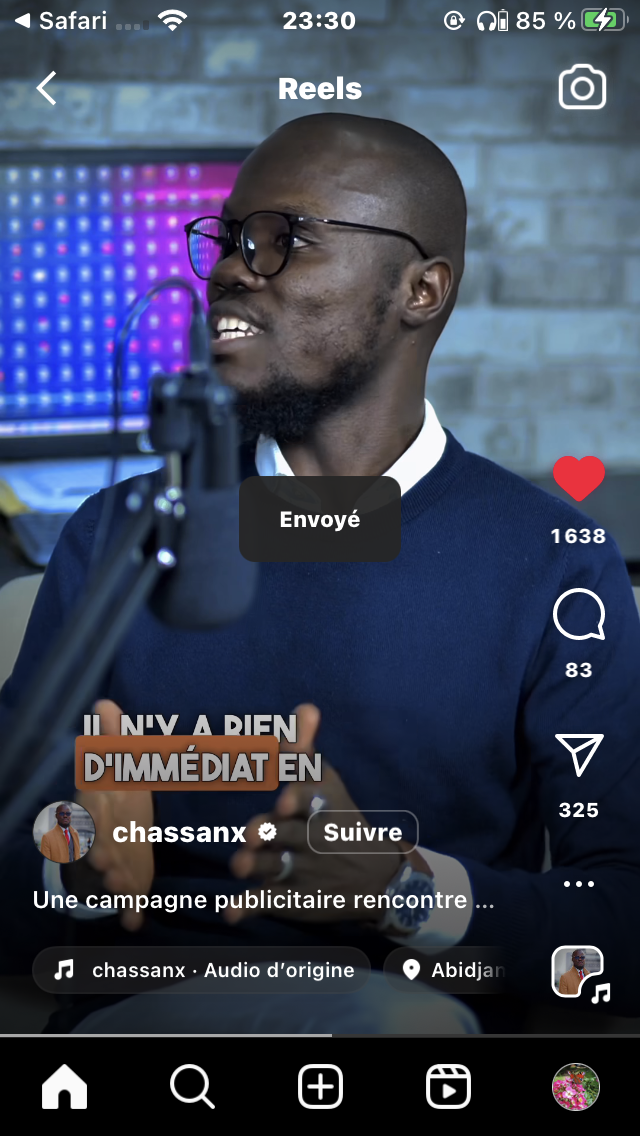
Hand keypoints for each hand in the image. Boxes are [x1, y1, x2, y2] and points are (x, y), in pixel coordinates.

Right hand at [76, 698, 153, 930]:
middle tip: (106, 858)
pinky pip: (129, 903)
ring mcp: (114, 865)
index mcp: (99, 809)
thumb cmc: (119, 801)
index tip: (97, 810)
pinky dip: (131, 913)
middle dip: (101, 851)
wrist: (115, 842)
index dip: (93, 812)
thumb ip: (114, 740)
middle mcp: (102, 838)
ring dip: (114, 883)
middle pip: (98, 845)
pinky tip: (136, 923)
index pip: (92, 809)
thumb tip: (104, 701)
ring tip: (122, 888)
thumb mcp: (119, 769)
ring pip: (110, 876)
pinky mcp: (130, 886)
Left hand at [226, 703, 402, 923]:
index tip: (284, 800)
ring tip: (239, 865)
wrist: (374, 876)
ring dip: (256, 865)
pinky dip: (248, 907)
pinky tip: (230, 912)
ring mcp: (300, 870)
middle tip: (251, 833)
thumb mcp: (327, 783)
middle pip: (287, 834)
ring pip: (274, 867)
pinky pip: (267, 903)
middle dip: (269, 833)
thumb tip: (305, 707)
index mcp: (319, 806)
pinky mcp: (289, 898)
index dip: (296, 799)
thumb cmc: (338, 819)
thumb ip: (305, 748)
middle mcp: (311, 839)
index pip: (308, 799)